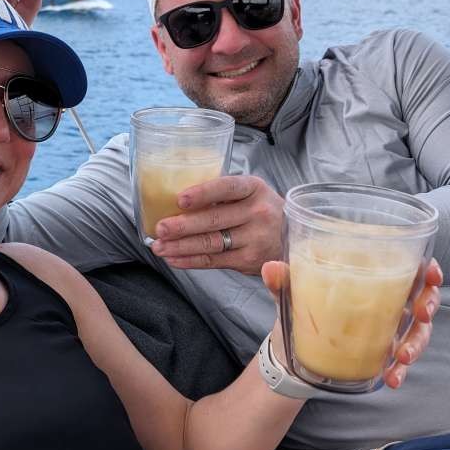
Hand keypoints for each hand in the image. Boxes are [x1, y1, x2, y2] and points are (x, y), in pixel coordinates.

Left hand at [151, 175, 282, 274]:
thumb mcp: (249, 193)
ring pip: (211, 243)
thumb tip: (174, 200)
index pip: (227, 188)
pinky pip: (214, 261)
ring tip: (159, 246)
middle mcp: (258, 212)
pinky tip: (173, 259)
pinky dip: (190, 260)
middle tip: (159, 228)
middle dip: (182, 225)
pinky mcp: (249, 260)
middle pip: (214, 220)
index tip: (180, 199)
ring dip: (180, 246)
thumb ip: (222, 194)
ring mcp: (255, 239)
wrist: (291, 237)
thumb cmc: (259, 210)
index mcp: (254, 188)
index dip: (203, 193)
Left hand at [260, 258, 443, 389]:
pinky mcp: (382, 353)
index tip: (431, 274)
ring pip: (418, 332)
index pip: (409, 265)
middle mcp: (387, 300)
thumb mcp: (291, 295)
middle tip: (420, 315)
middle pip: (423, 297)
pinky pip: (401, 360)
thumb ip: (284, 281)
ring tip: (402, 356)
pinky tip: (393, 378)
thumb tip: (270, 269)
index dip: (428, 268)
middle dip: (429, 305)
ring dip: (417, 344)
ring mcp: (388, 328)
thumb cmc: (300, 310)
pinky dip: (401, 370)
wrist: (290, 351)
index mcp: (371, 277)